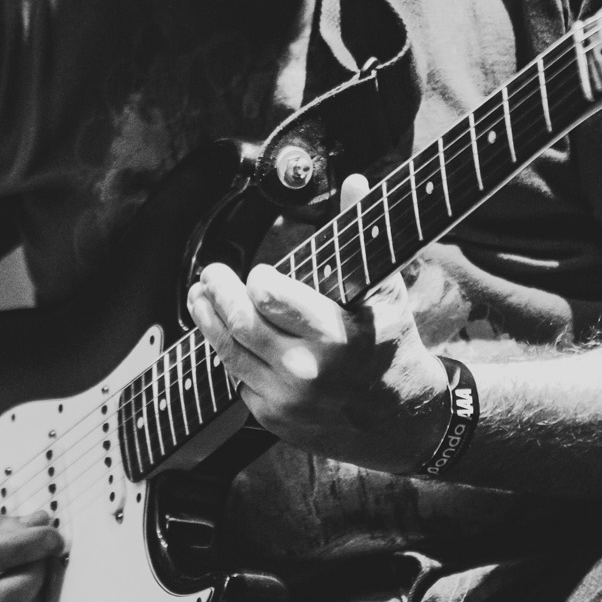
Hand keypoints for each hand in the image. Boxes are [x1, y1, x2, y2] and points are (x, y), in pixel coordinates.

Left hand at [186, 175, 452, 473]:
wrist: (401, 421)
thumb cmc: (392, 344)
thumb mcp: (387, 290)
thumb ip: (363, 235)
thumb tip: (355, 181)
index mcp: (335, 335)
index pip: (270, 298)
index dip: (257, 281)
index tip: (257, 272)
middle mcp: (306, 371)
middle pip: (240, 323)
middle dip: (219, 293)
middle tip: (211, 274)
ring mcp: (286, 400)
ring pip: (228, 351)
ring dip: (208, 319)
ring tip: (200, 295)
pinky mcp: (272, 419)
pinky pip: (237, 379)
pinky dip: (231, 354)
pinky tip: (229, 336)